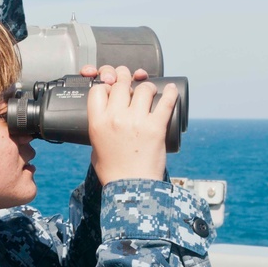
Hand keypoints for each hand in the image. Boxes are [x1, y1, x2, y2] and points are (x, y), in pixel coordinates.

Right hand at [84, 65, 176, 185]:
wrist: (131, 187)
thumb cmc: (113, 172)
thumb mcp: (96, 149)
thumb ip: (99, 132)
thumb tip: (106, 122)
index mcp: (97, 123)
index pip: (98, 90)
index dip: (106, 86)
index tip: (111, 88)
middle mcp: (115, 118)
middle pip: (121, 84)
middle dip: (126, 79)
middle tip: (131, 80)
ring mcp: (136, 121)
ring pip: (143, 89)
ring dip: (147, 87)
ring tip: (150, 92)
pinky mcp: (156, 126)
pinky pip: (166, 101)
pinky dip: (170, 92)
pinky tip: (171, 89)